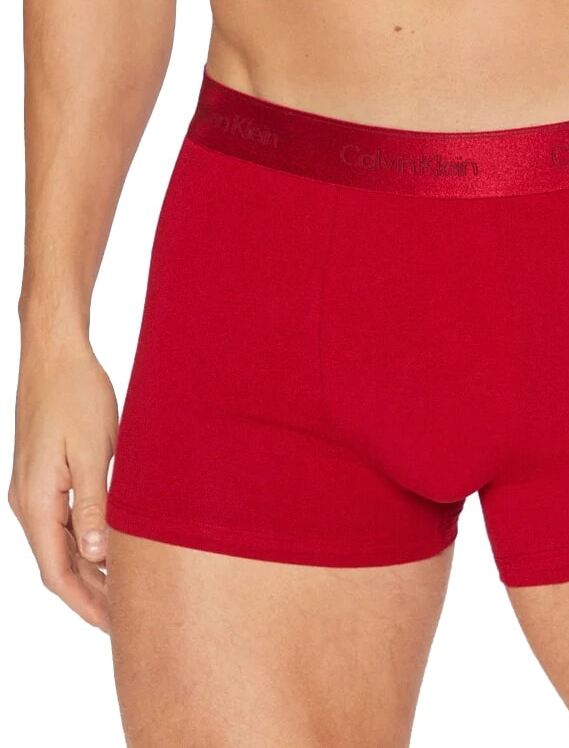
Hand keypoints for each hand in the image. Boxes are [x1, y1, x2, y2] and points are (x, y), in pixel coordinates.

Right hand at [8, 333, 118, 633]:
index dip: (86, 604)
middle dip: (91, 595)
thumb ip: (94, 504)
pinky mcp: (44, 474)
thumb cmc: (77, 394)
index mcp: (36, 503)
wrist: (55, 352)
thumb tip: (95, 557)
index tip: (115, 627)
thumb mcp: (94, 450)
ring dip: (90, 571)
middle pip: (58, 565)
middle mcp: (28, 502)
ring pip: (61, 545)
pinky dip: (86, 542)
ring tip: (125, 594)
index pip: (57, 573)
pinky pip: (63, 521)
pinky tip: (111, 549)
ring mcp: (33, 489)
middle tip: (128, 620)